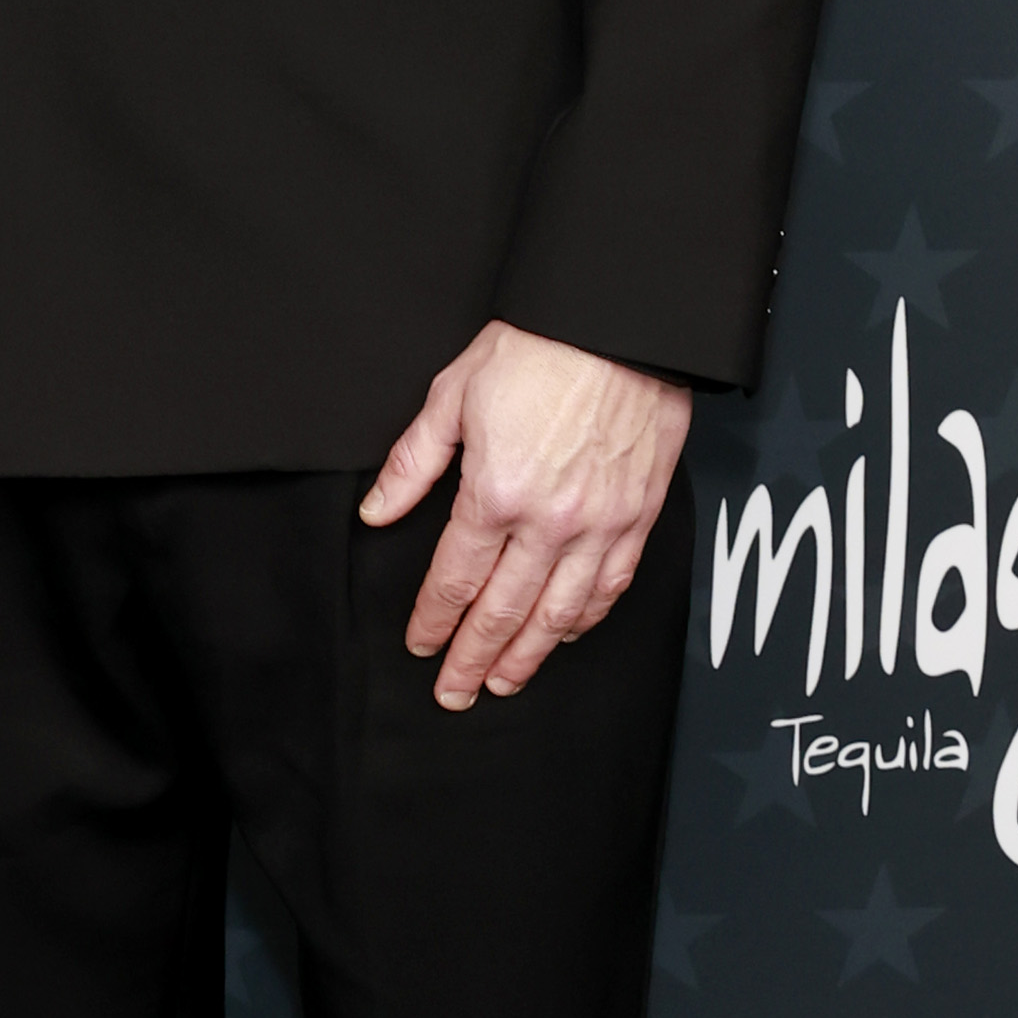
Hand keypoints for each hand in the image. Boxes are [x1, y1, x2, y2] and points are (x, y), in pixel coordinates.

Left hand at [360, 322, 691, 712]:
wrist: (620, 325)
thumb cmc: (538, 349)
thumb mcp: (453, 394)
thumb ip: (413, 463)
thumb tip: (378, 513)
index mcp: (495, 493)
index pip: (455, 580)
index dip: (433, 620)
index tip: (420, 645)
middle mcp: (549, 522)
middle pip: (502, 612)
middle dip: (473, 658)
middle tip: (454, 692)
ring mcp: (599, 524)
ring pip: (558, 613)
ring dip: (527, 656)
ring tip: (504, 683)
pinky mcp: (638, 517)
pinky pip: (611, 586)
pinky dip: (585, 619)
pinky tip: (564, 635)